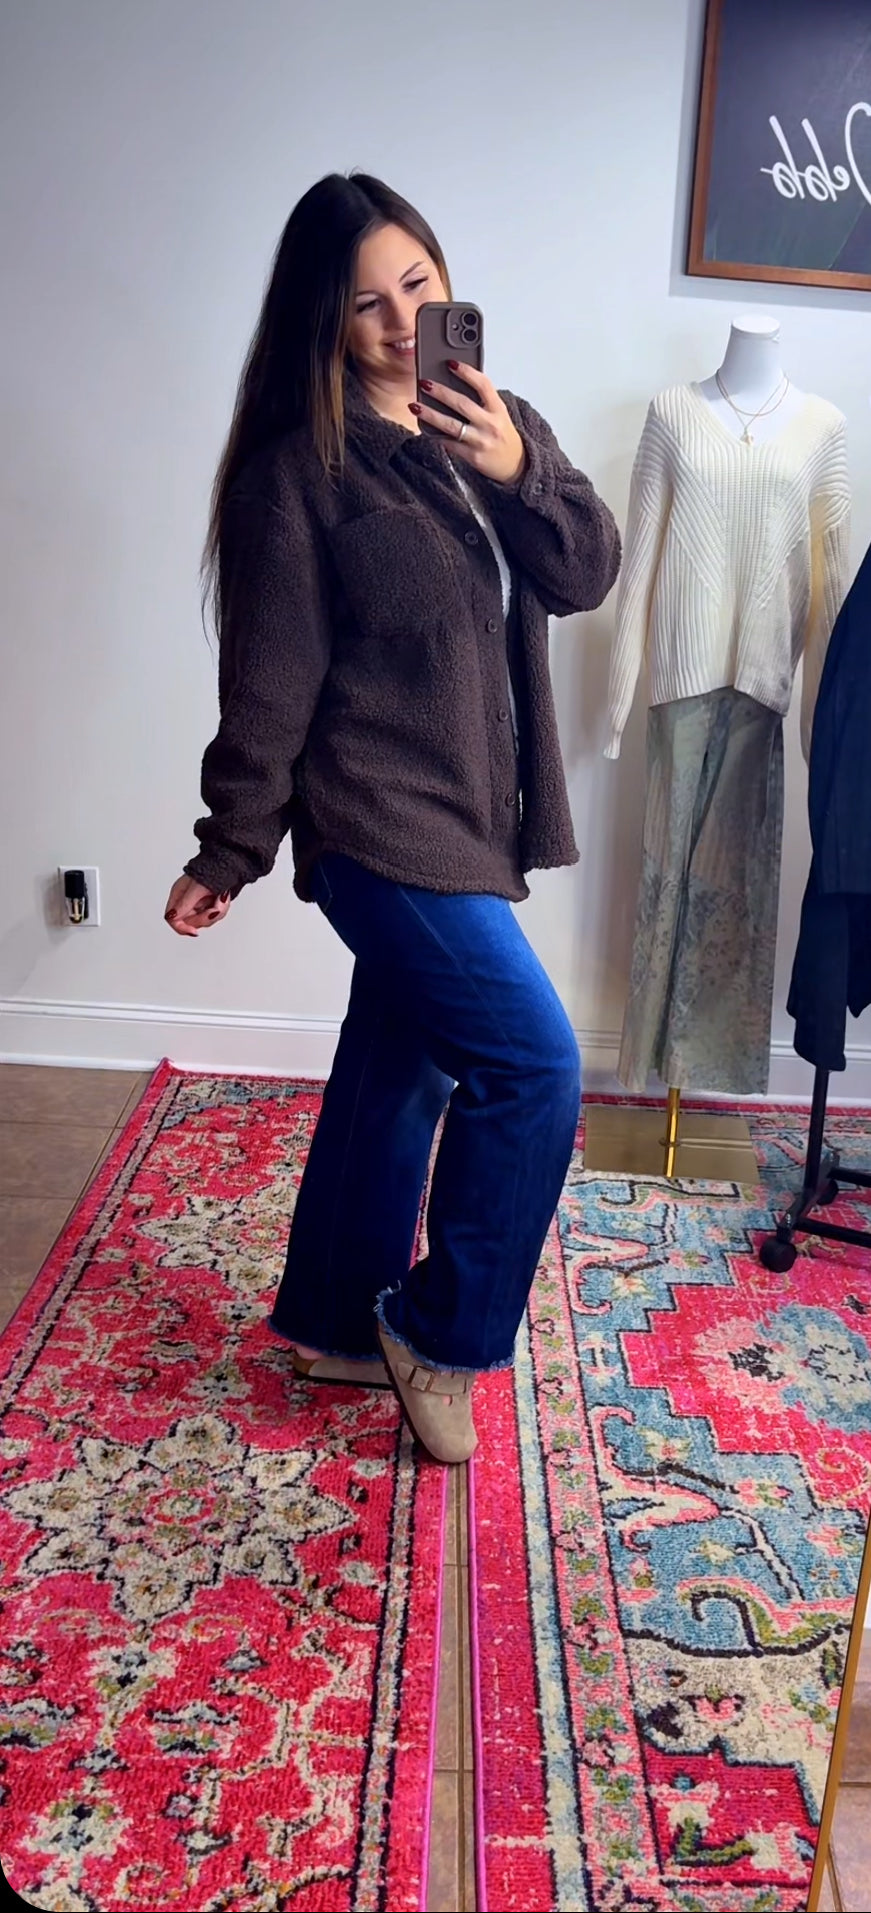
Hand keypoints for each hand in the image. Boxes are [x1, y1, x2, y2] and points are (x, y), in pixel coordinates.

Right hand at [164, 875, 231, 937]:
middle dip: (206, 917)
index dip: (181, 928)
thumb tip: (171, 917)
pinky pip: (215, 916)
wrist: (230, 863)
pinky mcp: (209, 906)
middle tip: (215, 906)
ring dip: (217, 911)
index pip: (172, 919)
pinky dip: (222, 908)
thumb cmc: (211, 869)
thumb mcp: (196, 888)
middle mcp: (187, 902)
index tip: (194, 931)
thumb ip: (185, 903)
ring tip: (221, 897)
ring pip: (206, 921)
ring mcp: (199, 905)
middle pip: (191, 923)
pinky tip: (223, 897)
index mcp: (178, 895)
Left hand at [411, 363, 526, 485]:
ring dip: (430, 415)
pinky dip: (436, 435)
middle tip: (424, 383)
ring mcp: (481, 440)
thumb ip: (482, 399)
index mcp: (498, 408)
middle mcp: (490, 423)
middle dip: (441, 392)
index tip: (451, 363)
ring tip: (415, 406)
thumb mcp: (499, 413)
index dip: (467, 372)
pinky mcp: (472, 456)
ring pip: (451, 425)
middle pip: (462, 404)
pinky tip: (424, 428)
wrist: (515, 463)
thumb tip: (455, 383)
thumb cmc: (502, 434)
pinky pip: (450, 443)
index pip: (483, 385)